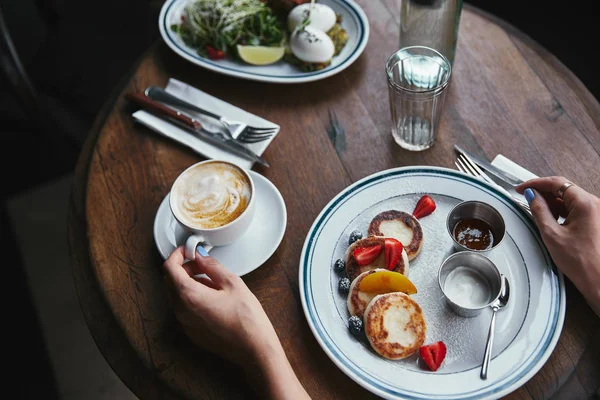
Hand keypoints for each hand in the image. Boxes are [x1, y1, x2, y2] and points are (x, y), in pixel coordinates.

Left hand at [163, 247, 310, 399]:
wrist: (254, 349)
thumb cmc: (247, 319)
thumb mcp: (232, 283)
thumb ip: (212, 266)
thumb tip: (201, 256)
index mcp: (189, 296)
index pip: (169, 268)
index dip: (177, 254)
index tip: (188, 249)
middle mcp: (181, 311)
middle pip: (170, 282)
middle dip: (183, 268)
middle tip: (201, 262)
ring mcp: (185, 324)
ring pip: (176, 295)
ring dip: (188, 282)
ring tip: (212, 280)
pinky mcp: (192, 332)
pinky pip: (184, 309)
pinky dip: (192, 297)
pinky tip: (213, 297)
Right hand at [516, 177, 599, 314]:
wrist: (599, 280)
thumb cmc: (581, 262)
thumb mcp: (551, 234)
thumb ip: (539, 210)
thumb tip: (530, 195)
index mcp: (585, 203)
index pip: (557, 183)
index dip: (535, 183)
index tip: (521, 188)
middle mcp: (594, 204)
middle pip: (563, 189)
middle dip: (543, 192)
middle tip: (524, 198)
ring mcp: (596, 212)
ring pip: (568, 199)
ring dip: (551, 202)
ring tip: (535, 210)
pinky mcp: (595, 220)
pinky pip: (574, 209)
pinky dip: (560, 210)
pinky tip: (549, 219)